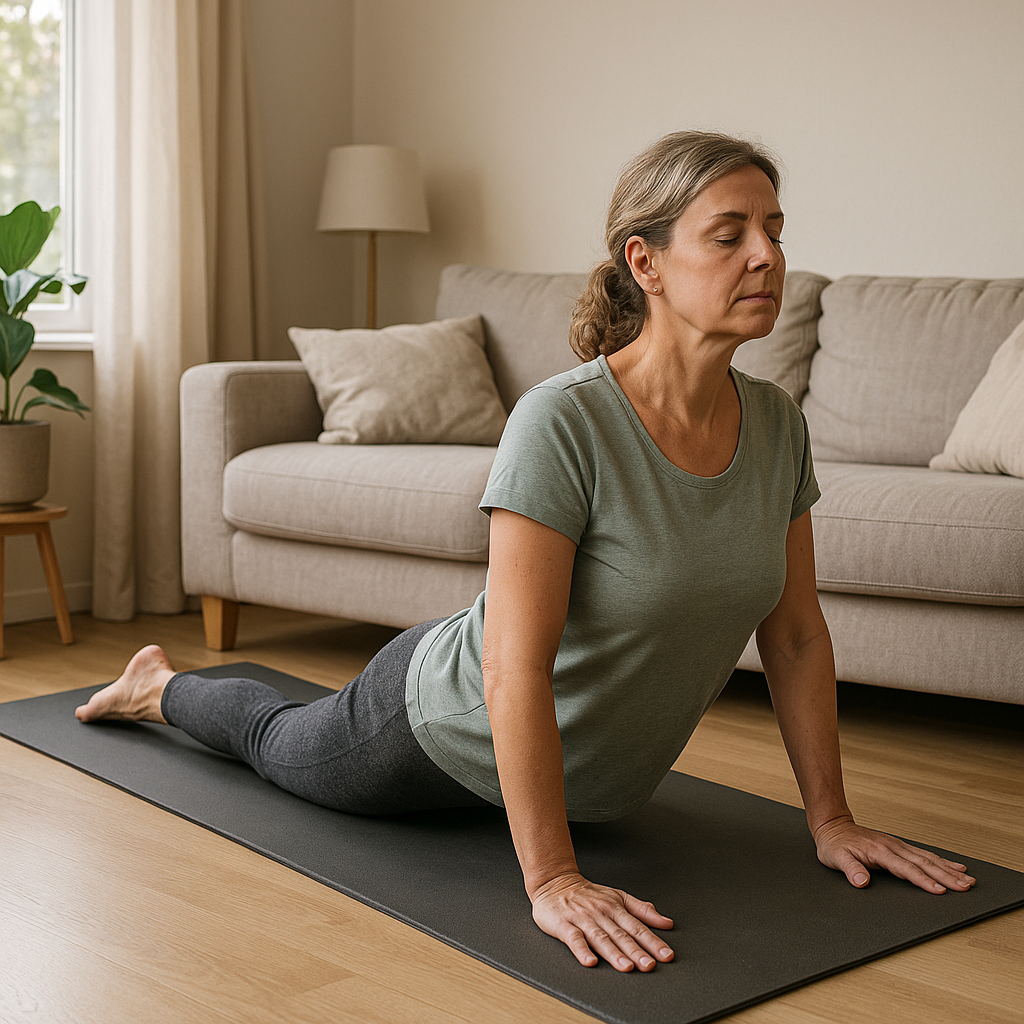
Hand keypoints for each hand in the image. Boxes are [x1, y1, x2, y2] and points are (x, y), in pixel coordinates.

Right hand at [530, 872, 674, 970]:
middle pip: (621, 935)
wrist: (555, 882)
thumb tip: (667, 922)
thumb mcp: (618, 896)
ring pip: (601, 938)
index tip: (666, 955)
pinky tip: (590, 961)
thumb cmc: (588, 894)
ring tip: (626, 966)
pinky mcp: (564, 925)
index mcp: (615, 908)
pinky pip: (574, 939)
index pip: (637, 927)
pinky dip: (582, 950)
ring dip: (613, 953)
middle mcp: (601, 914)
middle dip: (636, 951)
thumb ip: (642, 910)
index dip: (653, 942)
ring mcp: (583, 919)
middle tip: (649, 965)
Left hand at [813, 815, 975, 893]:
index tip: (940, 891)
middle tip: (966, 887)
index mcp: (879, 852)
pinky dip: (941, 860)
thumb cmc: (834, 843)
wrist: (832, 825)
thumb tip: (861, 881)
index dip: (923, 881)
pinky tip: (954, 866)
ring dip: (948, 869)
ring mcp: (897, 845)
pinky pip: (923, 854)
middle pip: (923, 863)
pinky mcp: (898, 846)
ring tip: (968, 879)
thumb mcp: (835, 857)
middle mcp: (892, 847)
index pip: (906, 869)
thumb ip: (849, 869)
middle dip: (946, 876)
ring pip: (927, 858)